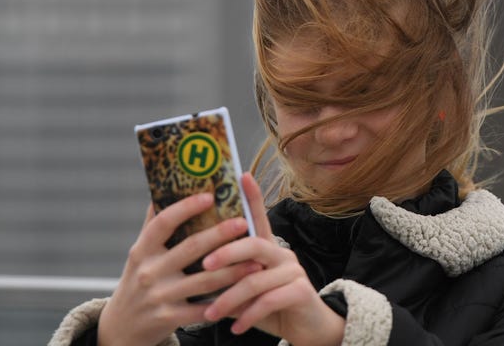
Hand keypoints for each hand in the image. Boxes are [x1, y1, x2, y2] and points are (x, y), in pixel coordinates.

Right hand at [97, 192, 259, 345]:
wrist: (121, 328)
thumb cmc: (138, 280)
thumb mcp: (140, 253)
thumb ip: (154, 224)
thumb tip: (166, 186)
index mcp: (142, 250)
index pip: (163, 222)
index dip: (186, 207)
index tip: (209, 196)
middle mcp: (149, 271)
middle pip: (191, 248)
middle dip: (220, 234)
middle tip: (244, 222)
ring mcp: (159, 296)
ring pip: (204, 280)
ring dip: (233, 270)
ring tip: (256, 260)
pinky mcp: (170, 318)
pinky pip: (204, 309)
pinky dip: (225, 301)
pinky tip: (244, 292)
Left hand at [201, 173, 345, 345]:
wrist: (308, 329)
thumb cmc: (272, 306)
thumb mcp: (248, 290)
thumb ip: (230, 277)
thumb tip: (196, 274)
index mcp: (268, 247)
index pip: (260, 216)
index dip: (252, 195)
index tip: (241, 175)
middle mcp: (282, 253)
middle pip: (253, 244)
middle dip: (226, 253)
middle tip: (203, 266)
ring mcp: (293, 271)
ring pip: (255, 279)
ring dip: (229, 299)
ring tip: (211, 314)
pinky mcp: (300, 291)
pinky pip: (268, 301)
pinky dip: (248, 316)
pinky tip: (235, 327)